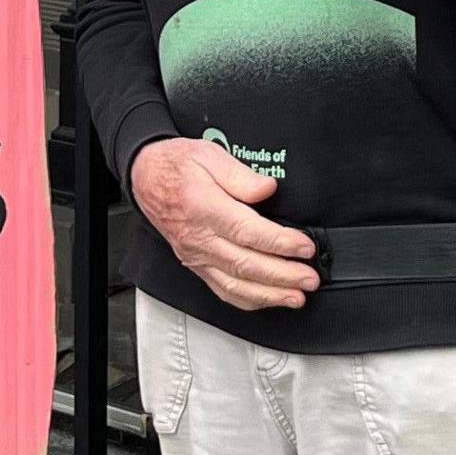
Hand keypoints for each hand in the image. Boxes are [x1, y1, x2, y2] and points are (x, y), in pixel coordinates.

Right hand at [129, 136, 319, 310]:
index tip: (305, 247)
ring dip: (269, 295)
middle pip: (245, 264)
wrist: (145, 178)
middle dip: (282, 276)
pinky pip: (222, 289)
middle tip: (310, 278)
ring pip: (235, 284)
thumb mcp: (209, 154)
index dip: (280, 243)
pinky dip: (248, 299)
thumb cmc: (176, 165)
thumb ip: (240, 175)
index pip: (248, 232)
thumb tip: (267, 189)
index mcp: (204, 208)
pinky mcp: (196, 264)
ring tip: (296, 296)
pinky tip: (269, 300)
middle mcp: (200, 237)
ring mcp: (197, 255)